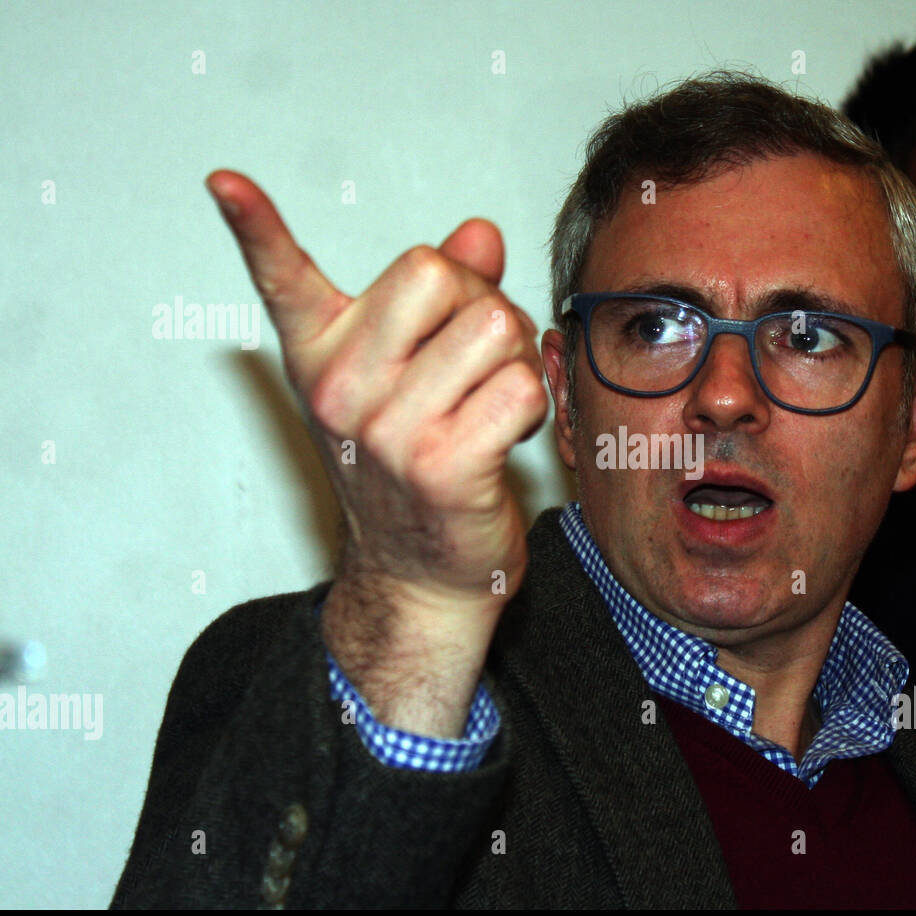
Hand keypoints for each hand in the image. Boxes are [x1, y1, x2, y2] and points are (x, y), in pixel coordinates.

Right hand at [207, 169, 546, 733]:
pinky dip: (533, 405)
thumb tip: (479, 232)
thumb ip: (448, 296)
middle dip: (480, 302)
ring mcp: (388, 431)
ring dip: (515, 360)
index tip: (225, 182)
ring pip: (494, 325)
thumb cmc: (421, 468)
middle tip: (474, 360)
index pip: (283, 280)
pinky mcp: (442, 467)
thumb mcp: (416, 375)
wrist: (423, 576)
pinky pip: (520, 387)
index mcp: (324, 357)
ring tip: (489, 402)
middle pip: (438, 273)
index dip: (256, 228)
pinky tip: (506, 437)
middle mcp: (342, 390)